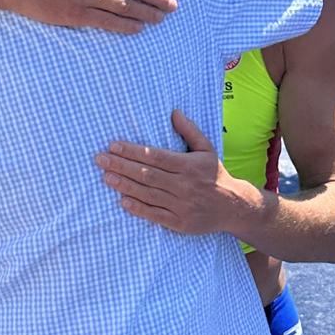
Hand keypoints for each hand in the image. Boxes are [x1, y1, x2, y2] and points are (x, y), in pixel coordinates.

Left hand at [95, 109, 261, 233]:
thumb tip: (173, 112)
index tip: (113, 145)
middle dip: (121, 166)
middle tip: (100, 160)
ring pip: (148, 194)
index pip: (154, 156)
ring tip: (106, 177)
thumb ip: (189, 131)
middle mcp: (184, 185)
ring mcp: (181, 205)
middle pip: (147, 175)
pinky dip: (138, 208)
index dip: (132, 151)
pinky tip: (122, 201)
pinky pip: (155, 215)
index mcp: (188, 165)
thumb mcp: (207, 149)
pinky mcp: (180, 222)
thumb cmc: (215, 175)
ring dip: (124, 185)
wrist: (233, 207)